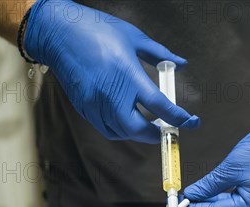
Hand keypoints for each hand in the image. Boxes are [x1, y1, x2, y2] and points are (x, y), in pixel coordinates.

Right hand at [24, 0, 199, 141]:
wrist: (58, 33)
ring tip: (149, 124)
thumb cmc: (96, 29)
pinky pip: (107, 129)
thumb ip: (160, 54)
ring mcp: (96, 105)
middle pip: (139, 130)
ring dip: (139, 133)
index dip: (179, 117)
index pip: (160, 106)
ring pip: (123, 133)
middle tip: (168, 129)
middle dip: (156, 134)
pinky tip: (128, 121)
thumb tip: (181, 64)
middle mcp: (111, 95)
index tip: (191, 122)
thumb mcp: (134, 37)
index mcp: (128, 76)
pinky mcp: (85, 109)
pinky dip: (121, 130)